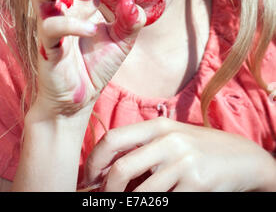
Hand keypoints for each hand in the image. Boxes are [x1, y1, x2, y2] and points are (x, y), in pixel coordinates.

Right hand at [29, 0, 145, 118]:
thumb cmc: (96, 64)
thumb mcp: (122, 40)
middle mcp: (64, 4)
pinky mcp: (46, 46)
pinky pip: (50, 27)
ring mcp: (51, 22)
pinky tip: (93, 31)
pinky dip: (72, 25)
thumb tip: (132, 2)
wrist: (78, 100)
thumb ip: (131, 20)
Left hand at [84, 118, 275, 191]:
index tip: (88, 177)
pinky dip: (153, 207)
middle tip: (103, 197)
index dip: (94, 160)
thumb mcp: (171, 138)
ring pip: (140, 193)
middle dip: (105, 190)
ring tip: (124, 204)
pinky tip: (155, 204)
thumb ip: (143, 147)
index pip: (113, 139)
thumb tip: (106, 169)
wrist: (240, 157)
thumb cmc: (198, 148)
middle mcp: (168, 141)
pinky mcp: (196, 184)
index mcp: (158, 126)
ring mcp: (183, 163)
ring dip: (126, 204)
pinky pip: (164, 203)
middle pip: (121, 168)